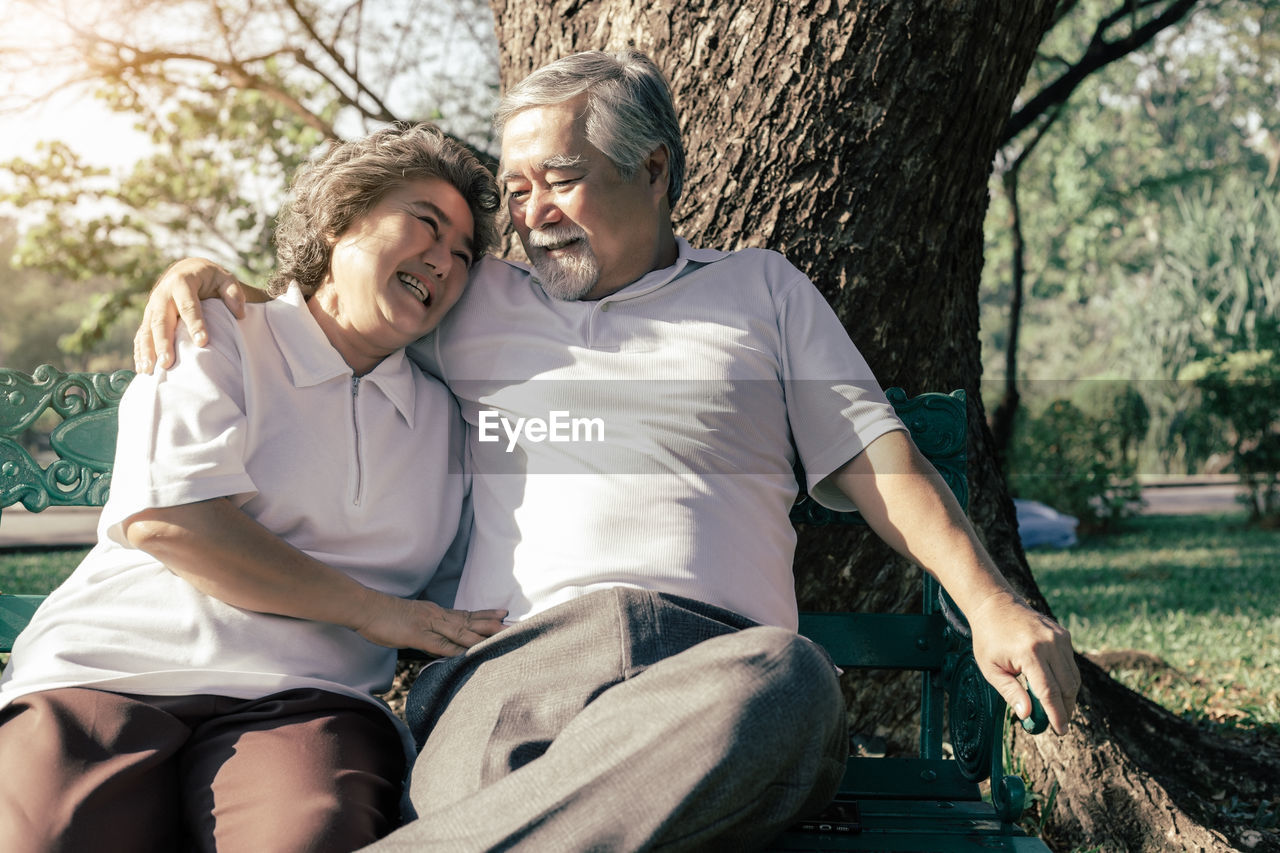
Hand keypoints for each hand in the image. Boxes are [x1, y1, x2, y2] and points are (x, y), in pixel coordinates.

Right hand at [134, 258, 248, 372]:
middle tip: (167, 363)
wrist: (186, 270)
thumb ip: (233, 292)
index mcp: (182, 282)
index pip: (189, 305)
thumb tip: (239, 313)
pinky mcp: (148, 317)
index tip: (202, 343)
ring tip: (150, 370)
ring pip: (147, 329)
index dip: (195, 324)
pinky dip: (140, 351)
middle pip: (162, 320)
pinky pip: (142, 334)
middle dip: (163, 342)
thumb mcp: (224, 278)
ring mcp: (152, 306)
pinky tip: (142, 368)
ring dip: (147, 350)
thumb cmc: (209, 278)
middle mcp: (162, 294)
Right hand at [353, 594, 507, 657]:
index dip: (485, 615)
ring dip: (481, 634)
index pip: (466, 614)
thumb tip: (441, 639)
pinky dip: (455, 649)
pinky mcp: (416, 635)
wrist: (366, 608)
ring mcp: (427, 624)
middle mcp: (436, 616)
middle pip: (469, 620)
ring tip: (500, 635)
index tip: (504, 614)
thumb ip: (428, 629)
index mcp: (436, 613)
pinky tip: (468, 653)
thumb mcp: (413, 620)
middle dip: (492, 624)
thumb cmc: (386, 617)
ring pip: (460, 630)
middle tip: (514, 625)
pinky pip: (439, 643)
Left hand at [968, 591, 1079, 734]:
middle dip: (1066, 708)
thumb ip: (1010, 692)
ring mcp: (1059, 637)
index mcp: (1029, 653)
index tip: (1060, 731)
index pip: (1049, 692)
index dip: (1056, 714)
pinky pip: (1070, 663)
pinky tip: (1055, 686)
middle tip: (1059, 724)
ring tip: (1057, 708)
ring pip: (1073, 676)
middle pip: (1067, 686)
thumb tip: (1027, 715)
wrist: (995, 605)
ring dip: (1068, 696)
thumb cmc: (989, 639)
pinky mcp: (1063, 634)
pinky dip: (1066, 679)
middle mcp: (1049, 644)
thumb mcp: (991, 669)